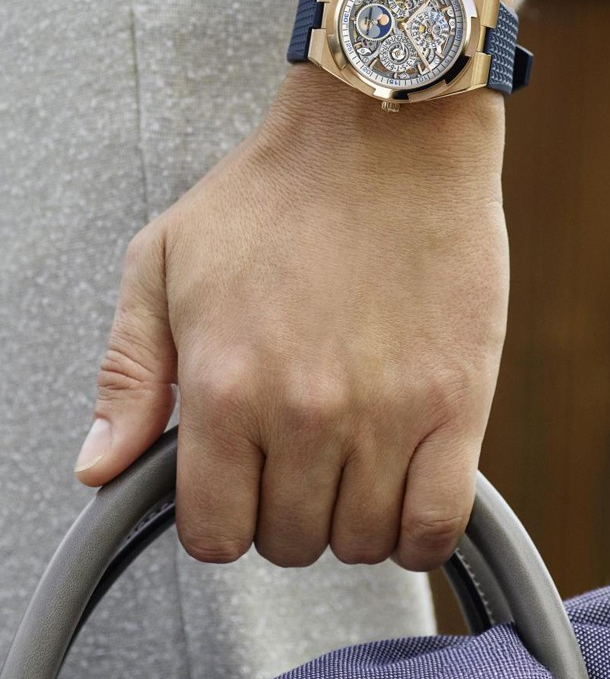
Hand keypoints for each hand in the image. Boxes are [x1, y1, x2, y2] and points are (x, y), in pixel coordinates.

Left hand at [74, 65, 508, 570]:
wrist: (384, 136)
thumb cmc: (276, 189)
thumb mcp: (163, 261)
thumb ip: (128, 373)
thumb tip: (100, 468)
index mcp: (224, 384)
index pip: (213, 532)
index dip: (220, 520)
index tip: (237, 490)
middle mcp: (302, 413)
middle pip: (287, 542)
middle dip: (283, 512)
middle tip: (294, 456)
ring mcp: (385, 415)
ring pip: (360, 542)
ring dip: (349, 517)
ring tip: (349, 458)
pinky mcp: (457, 404)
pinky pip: (435, 527)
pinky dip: (416, 531)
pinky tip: (404, 488)